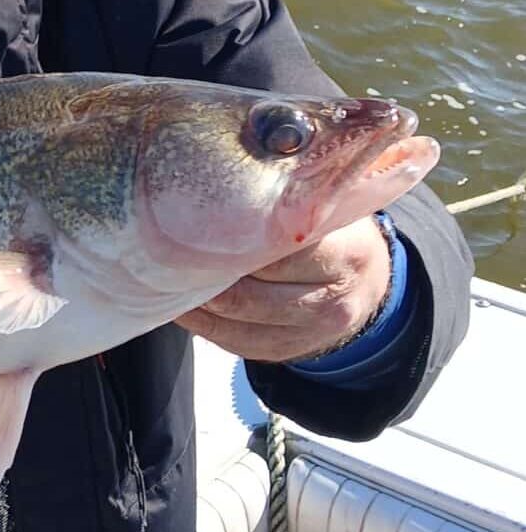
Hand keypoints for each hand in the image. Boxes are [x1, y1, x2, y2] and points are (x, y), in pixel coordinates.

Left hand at [175, 215, 390, 362]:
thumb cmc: (334, 236)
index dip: (235, 234)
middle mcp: (333, 300)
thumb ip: (292, 199)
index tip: (196, 218)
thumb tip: (229, 181)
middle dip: (206, 268)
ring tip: (164, 271)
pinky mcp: (286, 351)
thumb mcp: (327, 209)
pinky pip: (232, 341)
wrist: (366, 286)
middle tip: (166, 247)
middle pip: (252, 290)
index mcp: (347, 254)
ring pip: (237, 316)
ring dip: (196, 296)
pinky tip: (178, 299)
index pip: (280, 247)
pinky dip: (201, 320)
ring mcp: (311, 333)